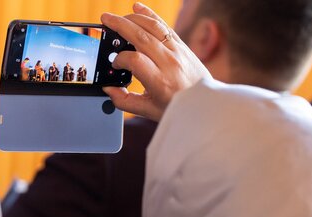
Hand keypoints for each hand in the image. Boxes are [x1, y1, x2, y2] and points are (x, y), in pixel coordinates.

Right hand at [101, 2, 210, 120]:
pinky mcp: (182, 45)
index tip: (115, 63)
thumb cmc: (178, 107)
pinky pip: (164, 26)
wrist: (206, 102)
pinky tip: (138, 8)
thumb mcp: (149, 111)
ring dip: (133, 18)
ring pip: (153, 27)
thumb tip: (108, 89)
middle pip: (141, 37)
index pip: (134, 60)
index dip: (120, 59)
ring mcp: (177, 51)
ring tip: (117, 17)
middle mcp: (169, 63)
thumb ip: (125, 101)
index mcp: (160, 82)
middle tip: (105, 20)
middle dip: (120, 25)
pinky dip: (150, 15)